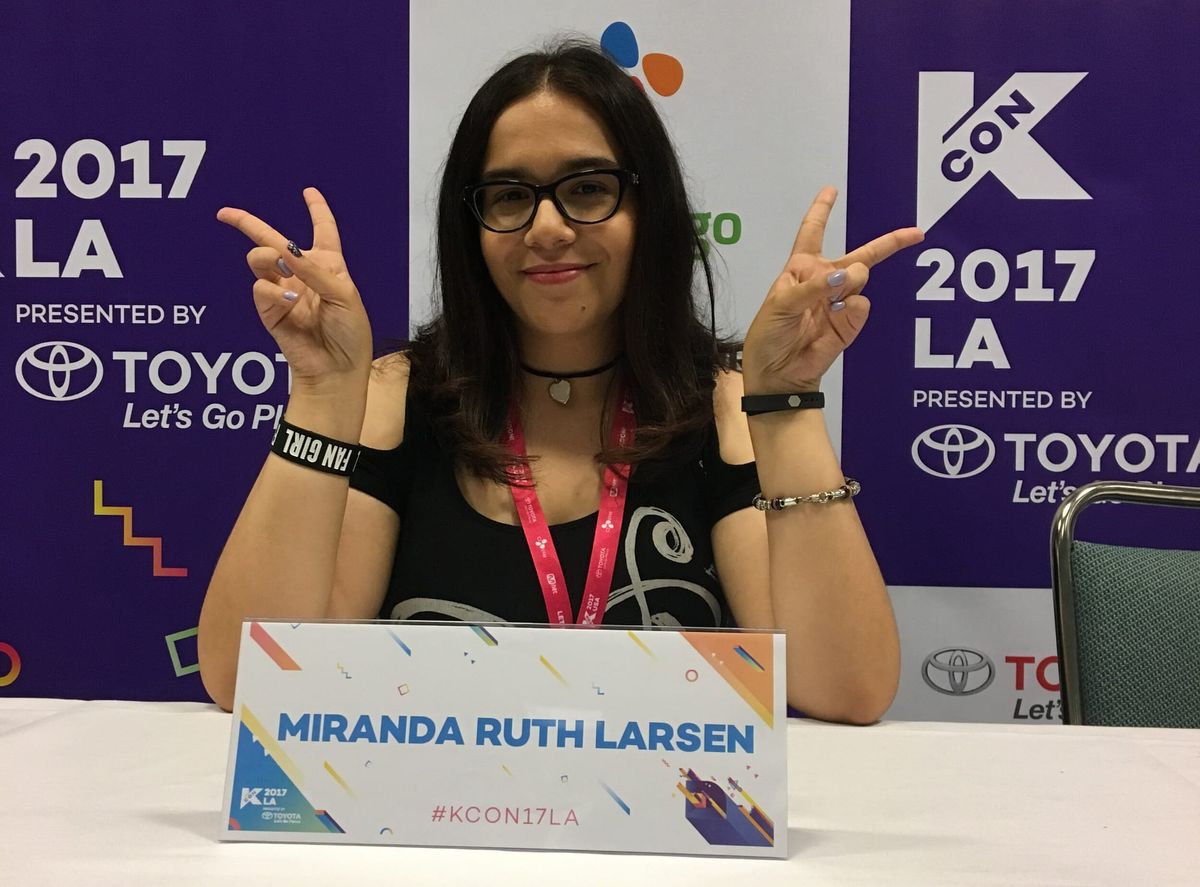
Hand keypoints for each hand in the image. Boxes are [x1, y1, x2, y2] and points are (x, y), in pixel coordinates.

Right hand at [216, 187, 371, 394]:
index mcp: (330, 266)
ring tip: (281, 267)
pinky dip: (273, 292)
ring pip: (259, 260)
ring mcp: (284, 291)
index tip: (308, 191)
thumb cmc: (350, 334)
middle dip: (248, 223)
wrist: (337, 369)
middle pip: (273, 240)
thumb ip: (315, 270)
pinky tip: (291, 303)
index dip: (317, 210)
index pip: (324, 231)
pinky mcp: (270, 311)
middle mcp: (304, 274)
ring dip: (266, 257)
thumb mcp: (344, 296)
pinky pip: (260, 289)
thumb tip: (287, 248)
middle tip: (225, 214)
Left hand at [741, 186, 922, 393]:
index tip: (831, 190)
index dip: (821, 211)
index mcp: (800, 270)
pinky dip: (851, 309)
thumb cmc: (769, 336)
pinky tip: (836, 318)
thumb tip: (849, 275)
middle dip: (888, 243)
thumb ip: (812, 287)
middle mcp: (824, 281)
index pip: (812, 233)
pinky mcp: (850, 323)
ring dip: (851, 280)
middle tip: (916, 233)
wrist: (778, 376)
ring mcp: (840, 303)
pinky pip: (860, 306)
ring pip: (861, 277)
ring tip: (829, 300)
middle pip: (859, 255)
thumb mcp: (780, 305)